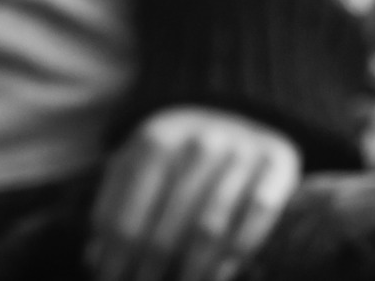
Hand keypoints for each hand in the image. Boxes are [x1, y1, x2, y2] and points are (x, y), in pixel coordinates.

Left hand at [86, 107, 300, 280]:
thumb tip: (95, 256)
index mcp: (156, 138)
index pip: (126, 216)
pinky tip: (219, 275)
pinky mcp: (279, 163)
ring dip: (192, 271)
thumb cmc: (179, 150)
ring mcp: (241, 151)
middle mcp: (199, 141)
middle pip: (165, 230)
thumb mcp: (140, 158)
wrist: (242, 109)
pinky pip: (257, 217)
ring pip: (210, 228)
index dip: (116, 259)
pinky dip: (238, 252)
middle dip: (151, 271)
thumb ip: (114, 199)